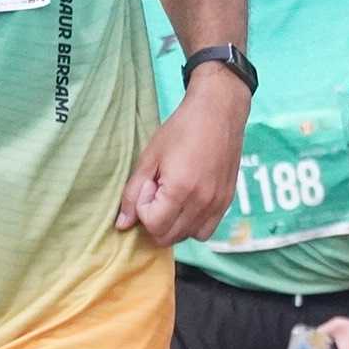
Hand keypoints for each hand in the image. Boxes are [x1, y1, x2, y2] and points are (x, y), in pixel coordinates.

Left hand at [116, 69, 245, 243]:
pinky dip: (192, 225)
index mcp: (180, 190)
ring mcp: (217, 204)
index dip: (144, 209)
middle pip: (169, 237)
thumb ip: (133, 192)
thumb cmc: (181, 129)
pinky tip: (188, 203)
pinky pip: (206, 231)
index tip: (149, 185)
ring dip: (173, 224)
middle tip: (158, 191)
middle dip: (156, 219)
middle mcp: (202, 203)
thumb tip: (122, 224)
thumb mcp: (150, 156)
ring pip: (187, 237)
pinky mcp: (227, 202)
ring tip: (173, 196)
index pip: (154, 225)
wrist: (218, 112)